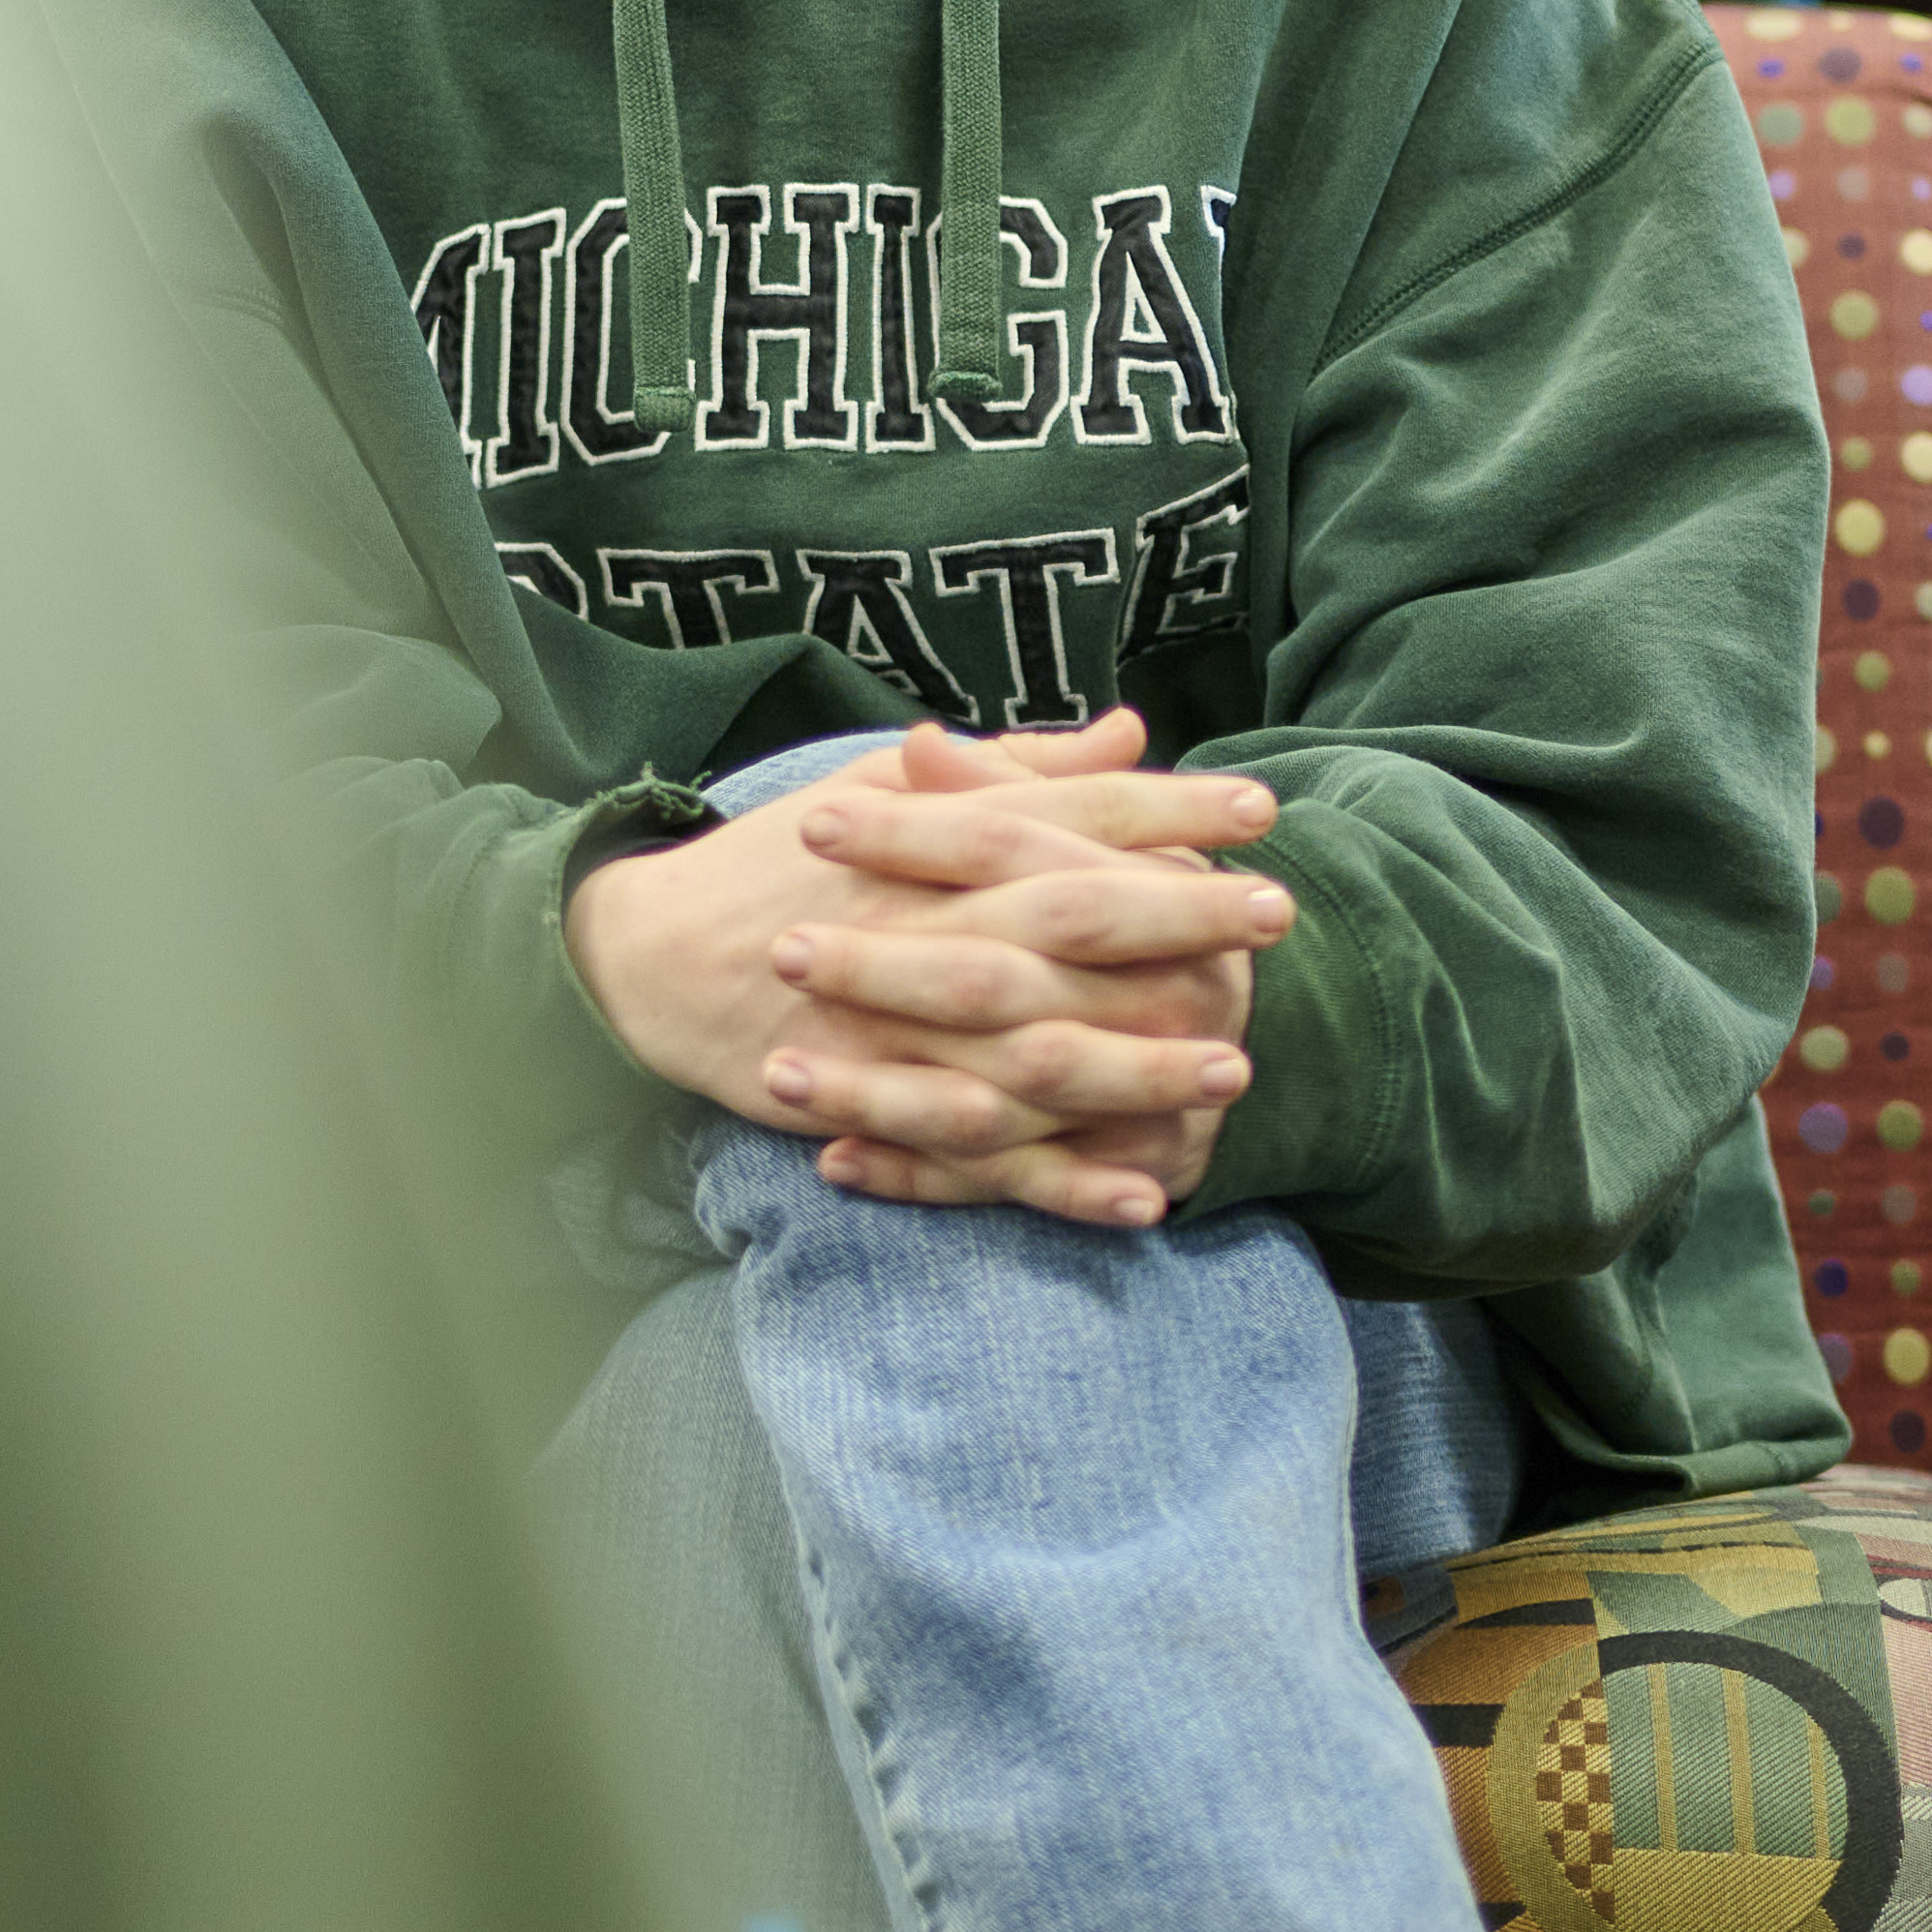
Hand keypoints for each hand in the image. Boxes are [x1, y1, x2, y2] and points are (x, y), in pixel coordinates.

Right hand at [558, 716, 1292, 1230]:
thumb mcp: (887, 786)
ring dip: (1139, 1063)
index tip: (1260, 810)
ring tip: (1234, 1068)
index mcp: (933, 841)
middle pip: (1067, 921)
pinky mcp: (879, 1108)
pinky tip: (1149, 1198)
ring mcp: (901, 1026)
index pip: (1066, 816)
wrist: (654, 955)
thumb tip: (1129, 733)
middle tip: (1277, 918)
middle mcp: (925, 925)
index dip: (1166, 812)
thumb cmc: (786, 861)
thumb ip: (1018, 768)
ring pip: (1036, 1051)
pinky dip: (1064, 1183)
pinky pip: (983, 1158)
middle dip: (1177, 920)